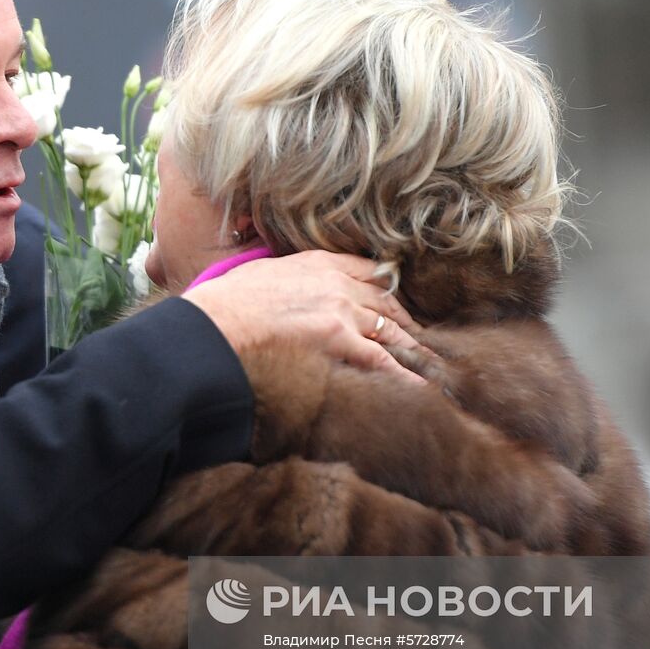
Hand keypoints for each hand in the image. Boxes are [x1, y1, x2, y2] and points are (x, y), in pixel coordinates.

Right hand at [182, 250, 428, 385]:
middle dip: (407, 324)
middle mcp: (337, 283)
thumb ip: (288, 278)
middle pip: (386, 302)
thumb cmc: (226, 303)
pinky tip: (420, 386)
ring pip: (391, 332)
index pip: (368, 270)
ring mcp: (341, 311)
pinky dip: (404, 374)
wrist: (216, 323)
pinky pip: (382, 359)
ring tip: (433, 369)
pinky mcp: (338, 340)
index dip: (388, 288)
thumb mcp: (261, 272)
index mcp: (318, 262)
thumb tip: (287, 291)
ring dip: (414, 352)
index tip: (399, 302)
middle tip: (423, 341)